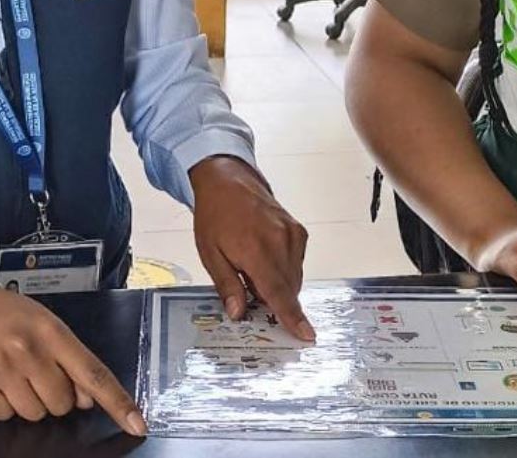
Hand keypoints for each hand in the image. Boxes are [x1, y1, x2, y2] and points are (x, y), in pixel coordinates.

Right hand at [0, 277, 144, 434]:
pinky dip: (2, 406)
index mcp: (51, 332)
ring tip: (12, 374)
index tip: (138, 423)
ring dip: (28, 401)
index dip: (117, 402)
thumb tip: (88, 397)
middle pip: (62, 404)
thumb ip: (67, 356)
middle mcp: (28, 353)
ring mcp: (0, 372)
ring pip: (34, 414)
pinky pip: (3, 417)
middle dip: (56, 395)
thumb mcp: (40, 320)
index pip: (93, 374)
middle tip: (37, 373)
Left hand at [189, 156, 313, 340]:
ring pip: (294, 276)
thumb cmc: (215, 216)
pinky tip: (264, 257)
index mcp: (256, 251)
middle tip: (249, 289)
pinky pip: (297, 261)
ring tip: (252, 266)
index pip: (279, 293)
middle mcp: (280, 242)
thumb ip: (227, 285)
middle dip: (275, 299)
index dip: (293, 317)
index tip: (307, 335)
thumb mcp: (210, 254)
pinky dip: (284, 269)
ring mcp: (292, 234)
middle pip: (288, 288)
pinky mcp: (298, 230)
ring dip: (278, 284)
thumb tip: (239, 313)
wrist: (228, 180)